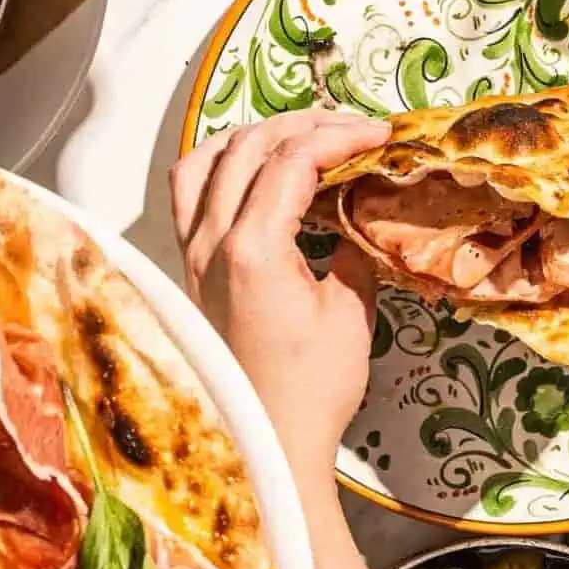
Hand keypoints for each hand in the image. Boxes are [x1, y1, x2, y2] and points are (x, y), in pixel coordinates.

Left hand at [171, 110, 391, 487]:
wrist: (269, 443)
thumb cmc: (309, 391)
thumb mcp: (351, 312)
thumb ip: (353, 249)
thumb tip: (356, 213)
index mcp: (252, 249)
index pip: (293, 158)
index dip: (341, 134)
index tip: (379, 134)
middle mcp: (210, 244)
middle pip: (249, 146)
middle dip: (305, 125)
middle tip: (351, 129)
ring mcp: (191, 255)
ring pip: (207, 159)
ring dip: (255, 136)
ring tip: (299, 136)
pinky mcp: (189, 270)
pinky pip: (189, 192)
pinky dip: (220, 164)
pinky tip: (250, 170)